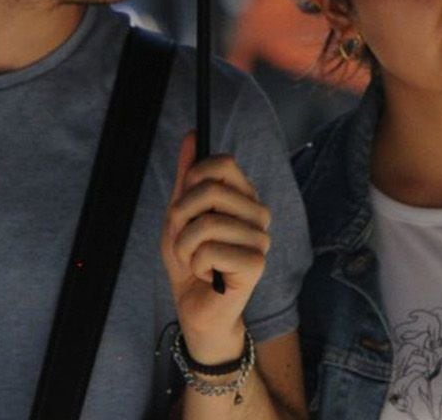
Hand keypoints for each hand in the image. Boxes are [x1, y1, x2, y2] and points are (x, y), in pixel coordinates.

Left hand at [164, 132, 272, 362]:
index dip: (193, 180)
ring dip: (184, 246)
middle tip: (184, 239)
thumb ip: (187, 178)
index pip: (223, 162)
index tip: (185, 204)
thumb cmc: (191, 261)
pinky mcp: (256, 264)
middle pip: (210, 189)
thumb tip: (192, 134)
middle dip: (181, 216)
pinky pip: (210, 250)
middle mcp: (258, 213)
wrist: (196, 307)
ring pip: (206, 222)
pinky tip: (207, 275)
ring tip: (194, 260)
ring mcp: (261, 238)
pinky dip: (196, 265)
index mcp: (244, 196)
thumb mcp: (180, 216)